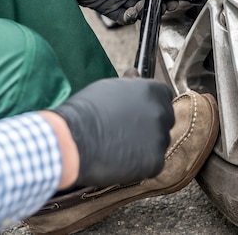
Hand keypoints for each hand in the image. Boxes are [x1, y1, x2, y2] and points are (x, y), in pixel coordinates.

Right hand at [51, 78, 174, 187]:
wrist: (73, 140)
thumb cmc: (86, 111)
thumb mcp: (109, 87)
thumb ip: (130, 85)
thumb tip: (135, 75)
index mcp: (153, 91)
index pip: (164, 96)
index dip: (151, 104)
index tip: (139, 111)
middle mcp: (161, 112)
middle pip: (164, 119)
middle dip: (151, 124)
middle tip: (128, 130)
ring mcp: (160, 138)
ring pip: (159, 141)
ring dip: (146, 144)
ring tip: (120, 145)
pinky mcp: (155, 161)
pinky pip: (154, 162)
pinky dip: (141, 163)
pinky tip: (122, 158)